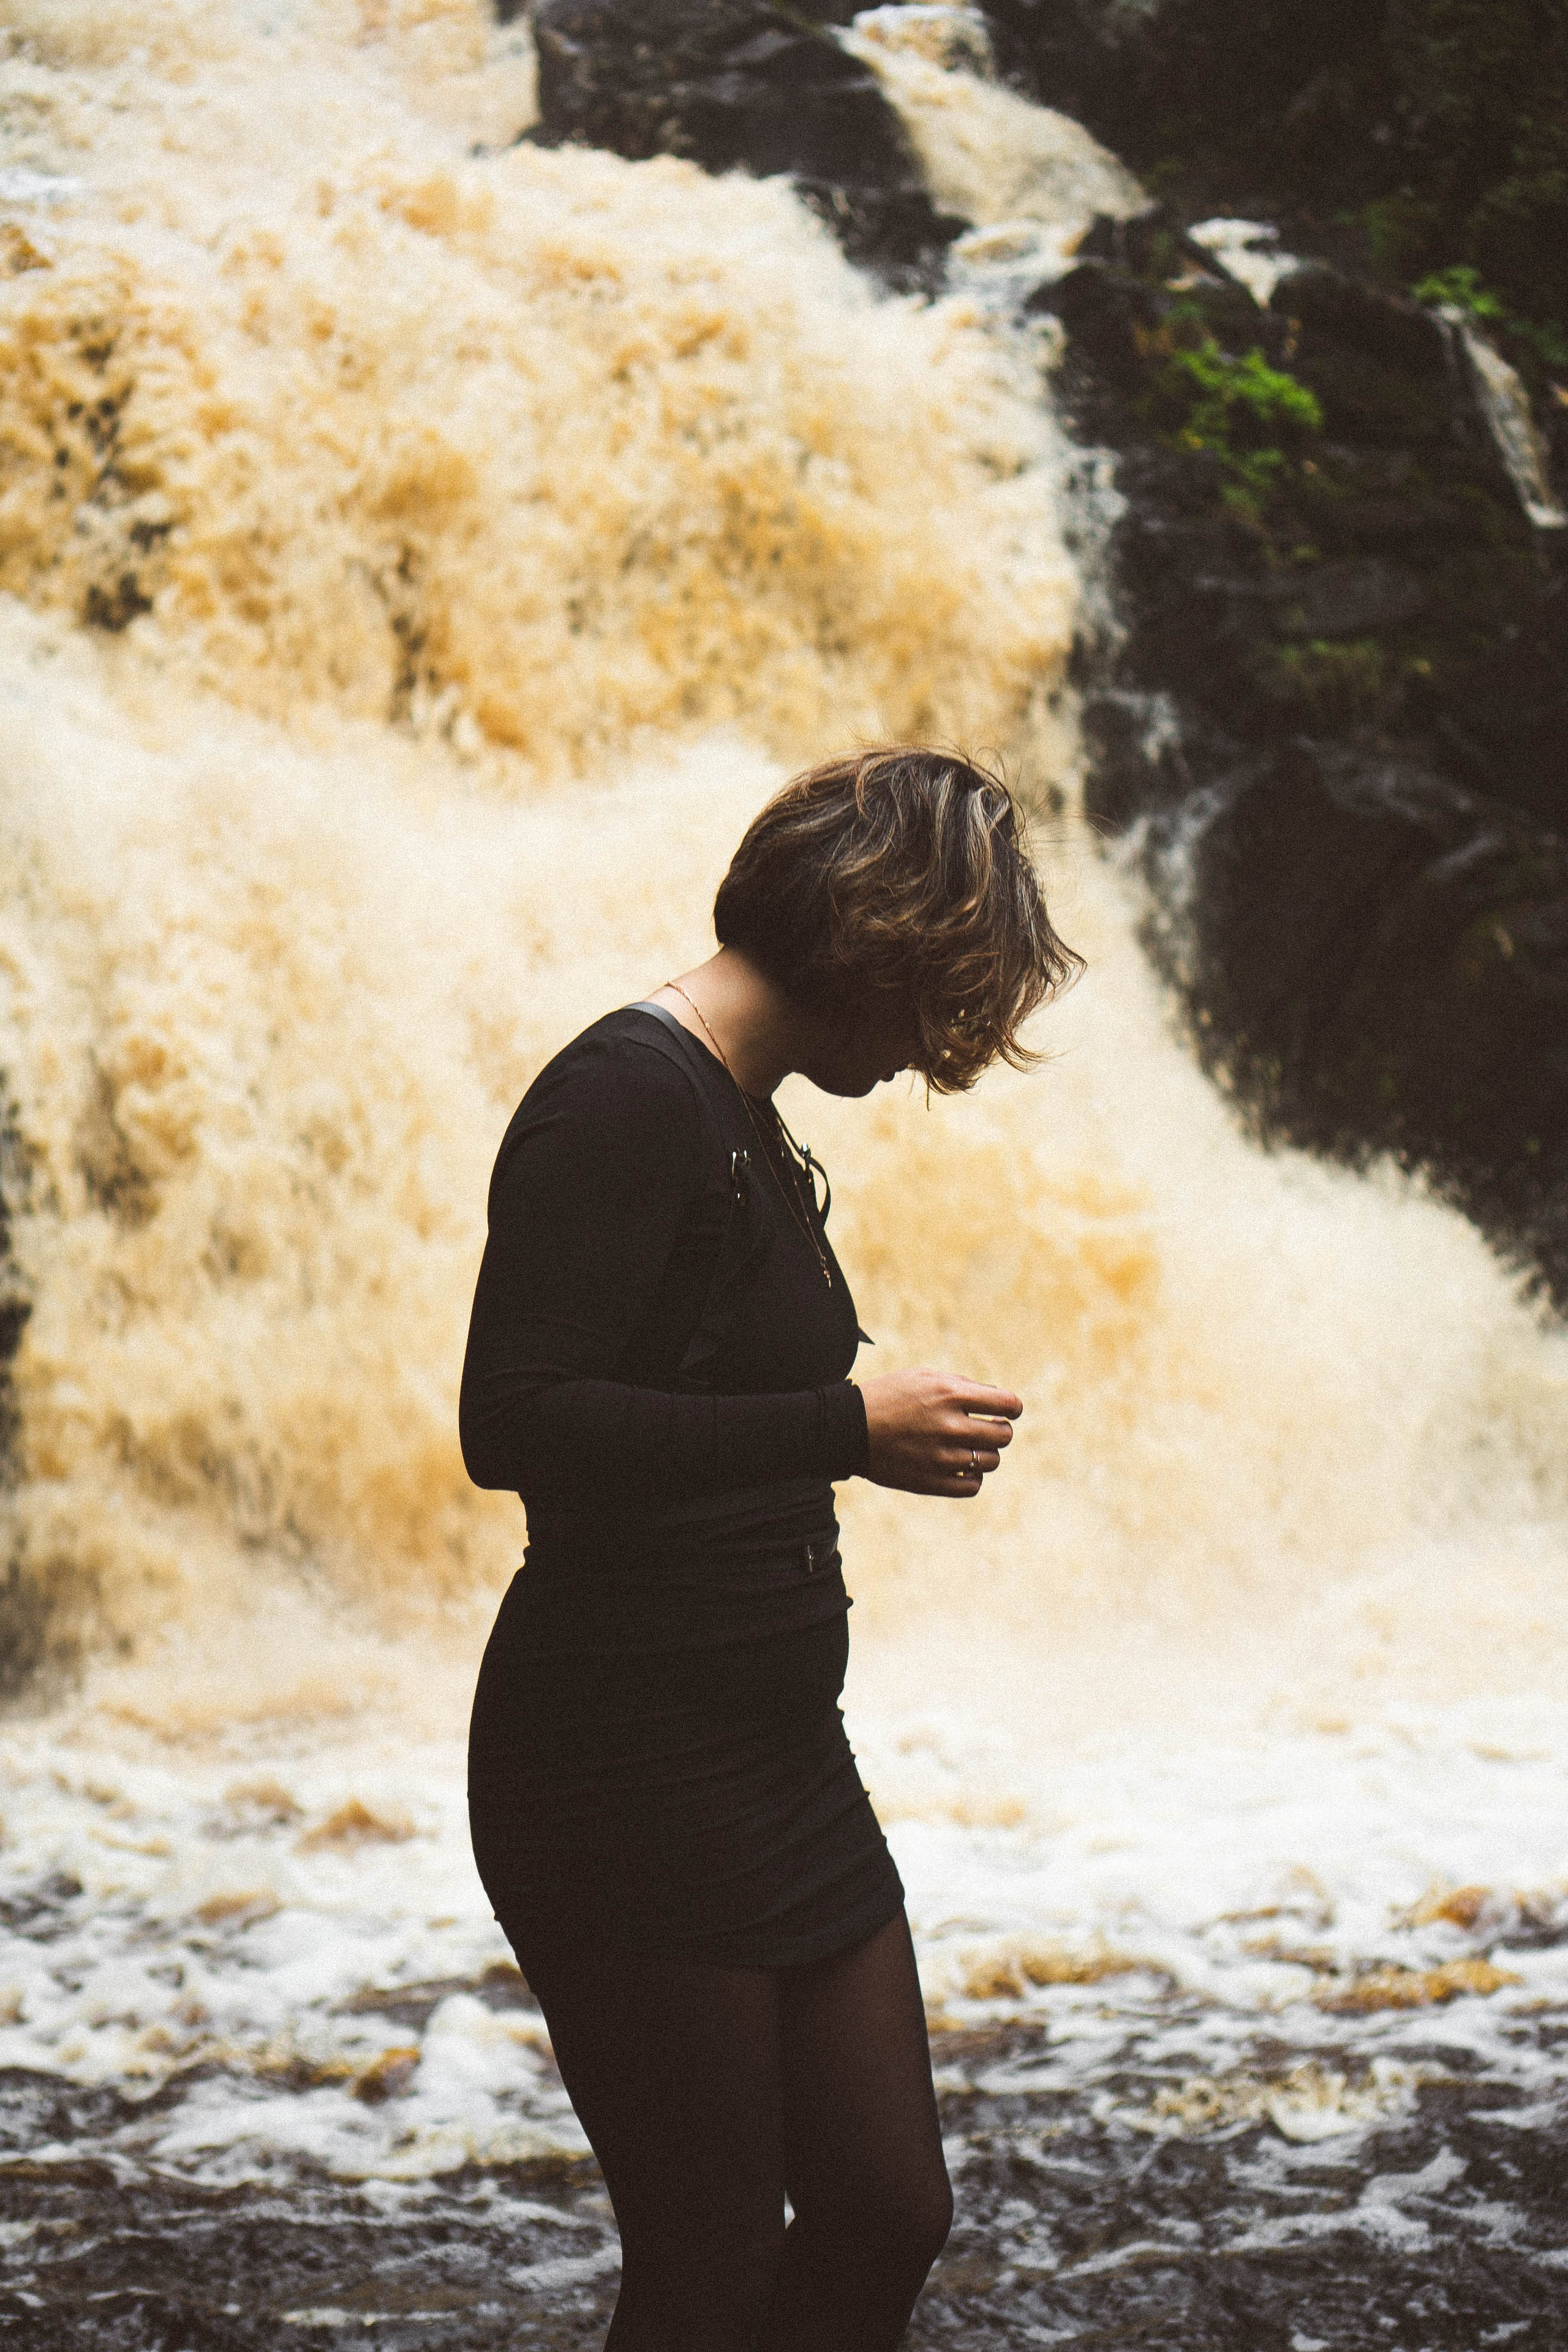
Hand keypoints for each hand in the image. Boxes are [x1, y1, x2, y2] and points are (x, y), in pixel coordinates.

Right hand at [857, 1369, 1021, 1497]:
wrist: (847, 1429)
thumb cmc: (887, 1397)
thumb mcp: (922, 1377)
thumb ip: (961, 1385)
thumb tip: (996, 1399)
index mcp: (949, 1395)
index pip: (1006, 1404)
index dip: (1013, 1407)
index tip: (1009, 1410)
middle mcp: (949, 1426)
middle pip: (1003, 1435)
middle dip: (1000, 1429)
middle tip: (987, 1428)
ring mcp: (941, 1457)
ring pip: (991, 1462)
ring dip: (985, 1453)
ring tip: (969, 1447)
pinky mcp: (931, 1481)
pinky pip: (972, 1486)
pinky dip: (972, 1477)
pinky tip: (960, 1466)